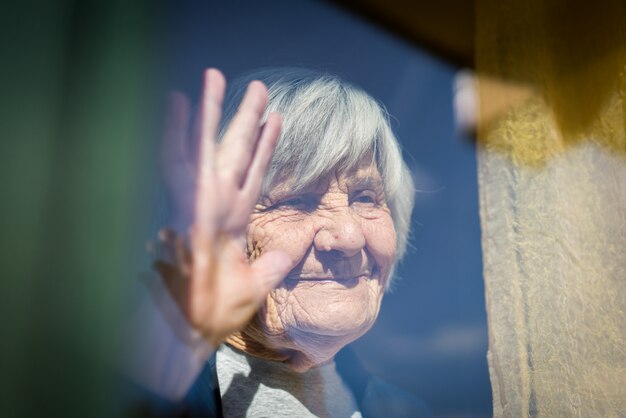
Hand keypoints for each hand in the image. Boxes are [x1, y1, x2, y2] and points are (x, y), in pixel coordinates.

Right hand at [155, 69, 290, 346]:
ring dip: (212, 113)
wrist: (187, 333)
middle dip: (245, 120)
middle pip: (234, 152)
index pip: (255, 174)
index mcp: (235, 221)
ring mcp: (199, 205)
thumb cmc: (214, 313)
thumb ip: (277, 262)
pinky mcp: (183, 209)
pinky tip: (180, 105)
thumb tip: (299, 245)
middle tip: (258, 89)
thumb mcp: (258, 286)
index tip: (278, 119)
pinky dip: (180, 135)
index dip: (265, 147)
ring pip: (207, 149)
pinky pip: (181, 166)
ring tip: (216, 78)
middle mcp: (217, 206)